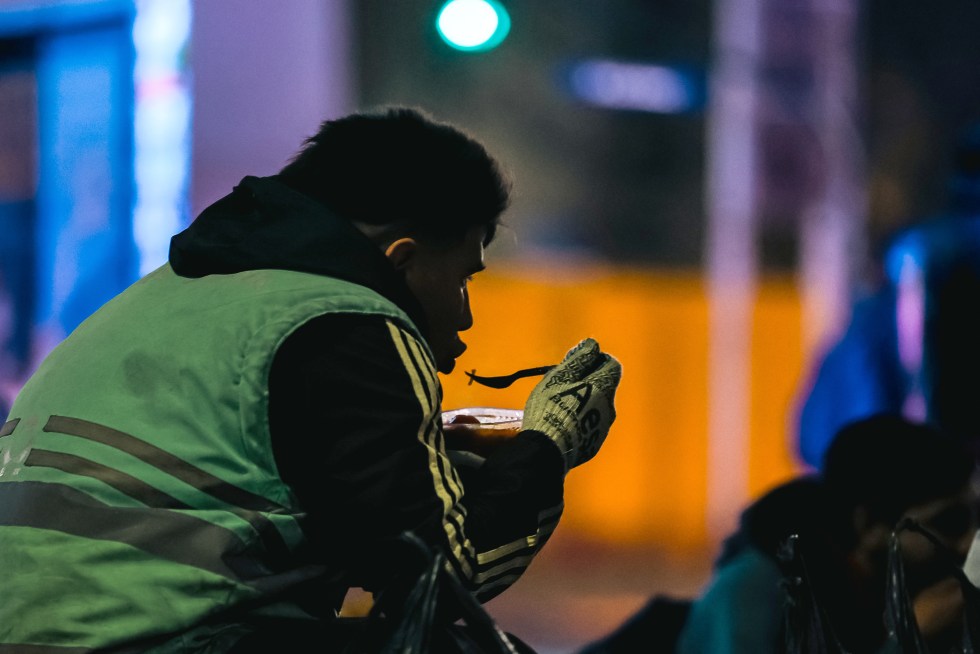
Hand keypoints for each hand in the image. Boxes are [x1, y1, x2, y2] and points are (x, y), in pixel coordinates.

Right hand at [522, 338, 621, 470]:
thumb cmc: (551, 407)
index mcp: (603, 387)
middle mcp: (609, 407)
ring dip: (585, 402)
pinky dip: (581, 421)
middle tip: (564, 383)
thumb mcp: (561, 376)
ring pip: (598, 407)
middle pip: (605, 386)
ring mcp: (602, 428)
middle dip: (589, 381)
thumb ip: (580, 358)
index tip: (578, 361)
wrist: (547, 449)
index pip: (612, 364)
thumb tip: (593, 344)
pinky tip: (563, 424)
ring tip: (561, 405)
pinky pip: (590, 426)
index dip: (597, 359)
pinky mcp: (593, 444)